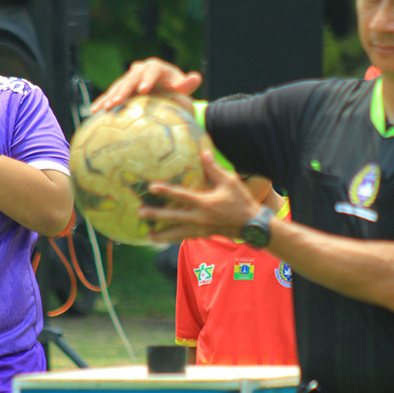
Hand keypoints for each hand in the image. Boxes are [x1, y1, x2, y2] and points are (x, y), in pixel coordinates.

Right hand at [91, 58, 202, 112]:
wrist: (167, 94)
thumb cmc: (178, 92)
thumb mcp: (184, 89)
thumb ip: (188, 84)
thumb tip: (196, 77)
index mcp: (156, 67)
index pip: (151, 70)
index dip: (147, 78)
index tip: (144, 90)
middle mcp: (140, 70)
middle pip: (131, 78)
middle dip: (123, 90)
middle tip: (117, 101)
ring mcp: (130, 79)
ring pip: (118, 86)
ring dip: (110, 97)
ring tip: (104, 108)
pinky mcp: (122, 90)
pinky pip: (111, 95)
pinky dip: (103, 102)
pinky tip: (94, 111)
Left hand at [139, 150, 260, 243]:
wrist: (253, 226)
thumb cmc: (242, 202)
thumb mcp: (230, 182)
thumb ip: (214, 169)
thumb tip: (203, 153)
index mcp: (205, 204)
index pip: (181, 196)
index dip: (166, 191)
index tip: (151, 187)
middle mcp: (200, 218)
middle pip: (173, 218)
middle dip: (156, 216)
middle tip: (140, 214)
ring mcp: (201, 229)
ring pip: (177, 233)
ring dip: (162, 235)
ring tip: (148, 236)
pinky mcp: (204, 235)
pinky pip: (186, 238)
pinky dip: (175, 239)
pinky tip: (167, 239)